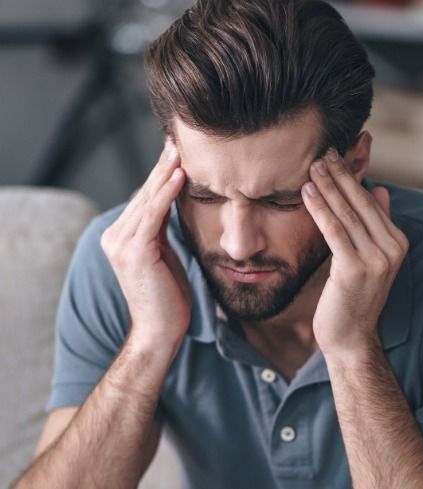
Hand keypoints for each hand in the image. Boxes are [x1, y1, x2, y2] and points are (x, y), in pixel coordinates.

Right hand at [101, 139, 190, 352]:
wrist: (160, 331)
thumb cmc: (169, 296)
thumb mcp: (165, 254)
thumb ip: (163, 230)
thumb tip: (176, 204)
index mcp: (122, 236)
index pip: (146, 198)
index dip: (161, 173)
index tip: (177, 150)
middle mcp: (116, 236)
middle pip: (145, 194)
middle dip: (163, 166)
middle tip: (178, 138)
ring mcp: (121, 243)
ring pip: (148, 200)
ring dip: (166, 172)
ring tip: (181, 149)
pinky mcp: (134, 252)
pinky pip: (153, 216)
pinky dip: (166, 193)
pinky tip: (179, 175)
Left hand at [301, 148, 408, 359]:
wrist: (351, 338)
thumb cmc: (354, 297)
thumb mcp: (369, 258)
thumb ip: (376, 224)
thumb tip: (380, 190)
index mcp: (397, 242)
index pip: (371, 201)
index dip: (351, 177)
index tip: (335, 155)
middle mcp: (391, 248)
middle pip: (361, 202)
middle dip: (340, 175)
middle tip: (322, 151)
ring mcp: (376, 259)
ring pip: (347, 213)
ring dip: (328, 186)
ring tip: (312, 165)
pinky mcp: (355, 269)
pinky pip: (335, 231)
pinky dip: (320, 209)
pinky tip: (307, 192)